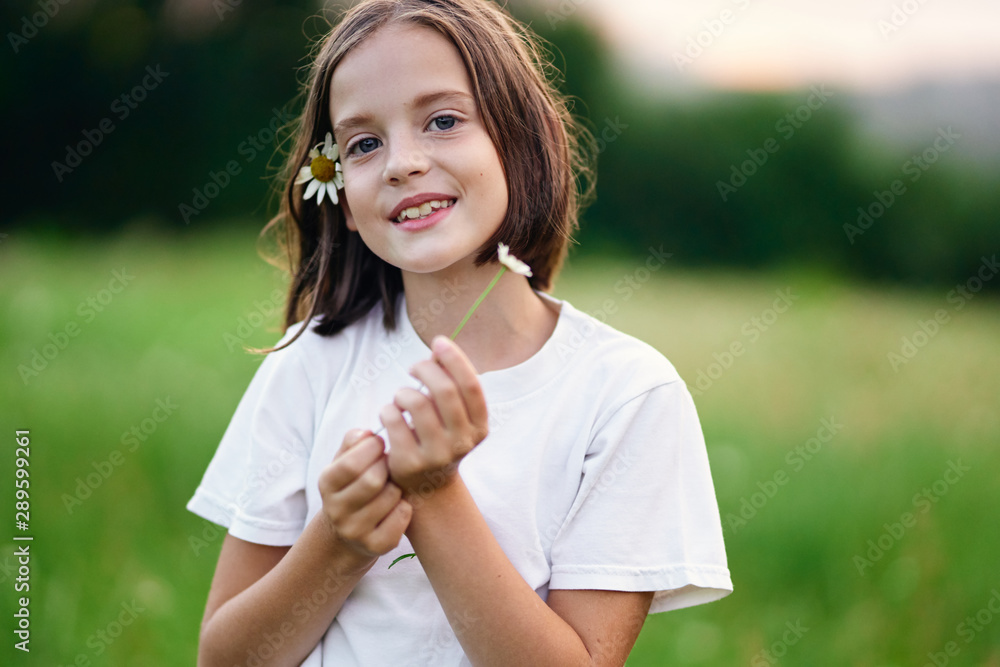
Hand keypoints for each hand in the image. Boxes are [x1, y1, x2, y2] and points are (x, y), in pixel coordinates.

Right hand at [317, 428, 412, 560]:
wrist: (347, 532)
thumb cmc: (352, 485)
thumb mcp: (344, 460)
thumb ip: (353, 441)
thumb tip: (367, 434)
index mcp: (327, 483)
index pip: (351, 463)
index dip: (372, 448)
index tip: (380, 445)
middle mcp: (336, 510)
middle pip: (372, 481)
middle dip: (387, 467)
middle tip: (389, 465)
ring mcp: (354, 531)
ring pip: (391, 497)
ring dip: (398, 487)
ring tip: (391, 486)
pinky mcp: (376, 546)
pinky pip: (402, 517)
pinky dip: (405, 507)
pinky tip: (396, 506)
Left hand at [380, 336, 488, 499]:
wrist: (426, 485)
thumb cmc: (438, 436)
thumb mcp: (452, 414)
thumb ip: (450, 383)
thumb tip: (439, 348)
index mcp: (479, 427)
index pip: (471, 386)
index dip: (455, 359)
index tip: (438, 342)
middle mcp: (462, 442)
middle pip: (444, 391)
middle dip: (425, 369)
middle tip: (414, 368)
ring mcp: (436, 455)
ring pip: (416, 403)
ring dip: (404, 391)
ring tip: (401, 397)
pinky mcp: (409, 463)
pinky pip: (393, 420)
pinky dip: (388, 409)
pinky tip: (390, 414)